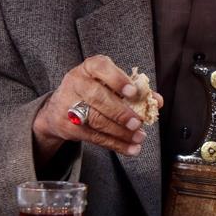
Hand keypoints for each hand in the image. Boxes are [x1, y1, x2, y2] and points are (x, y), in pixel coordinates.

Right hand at [32, 55, 161, 164]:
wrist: (58, 108)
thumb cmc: (92, 91)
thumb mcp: (109, 84)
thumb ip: (134, 90)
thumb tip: (157, 101)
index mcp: (89, 68)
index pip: (100, 67)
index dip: (117, 79)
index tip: (133, 92)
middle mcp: (76, 83)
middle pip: (97, 97)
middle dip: (120, 112)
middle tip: (137, 122)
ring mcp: (69, 105)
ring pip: (96, 120)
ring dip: (120, 132)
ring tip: (138, 137)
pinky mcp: (68, 126)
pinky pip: (94, 137)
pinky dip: (115, 144)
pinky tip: (130, 148)